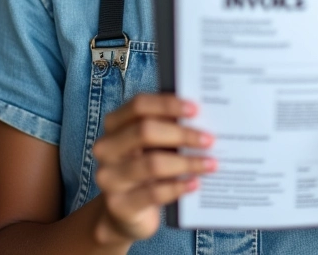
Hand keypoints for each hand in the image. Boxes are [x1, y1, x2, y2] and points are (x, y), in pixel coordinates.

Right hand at [91, 94, 215, 244]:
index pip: (139, 105)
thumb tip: (200, 118)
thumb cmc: (144, 166)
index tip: (196, 109)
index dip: (167, 105)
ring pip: (152, 164)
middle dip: (181, 134)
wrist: (123, 213)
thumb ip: (165, 127)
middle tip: (209, 140)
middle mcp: (106, 148)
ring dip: (186, 162)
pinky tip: (195, 183)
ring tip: (210, 164)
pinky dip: (178, 187)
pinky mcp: (119, 205)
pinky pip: (154, 193)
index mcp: (113, 124)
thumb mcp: (149, 144)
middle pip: (144, 131)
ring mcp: (109, 178)